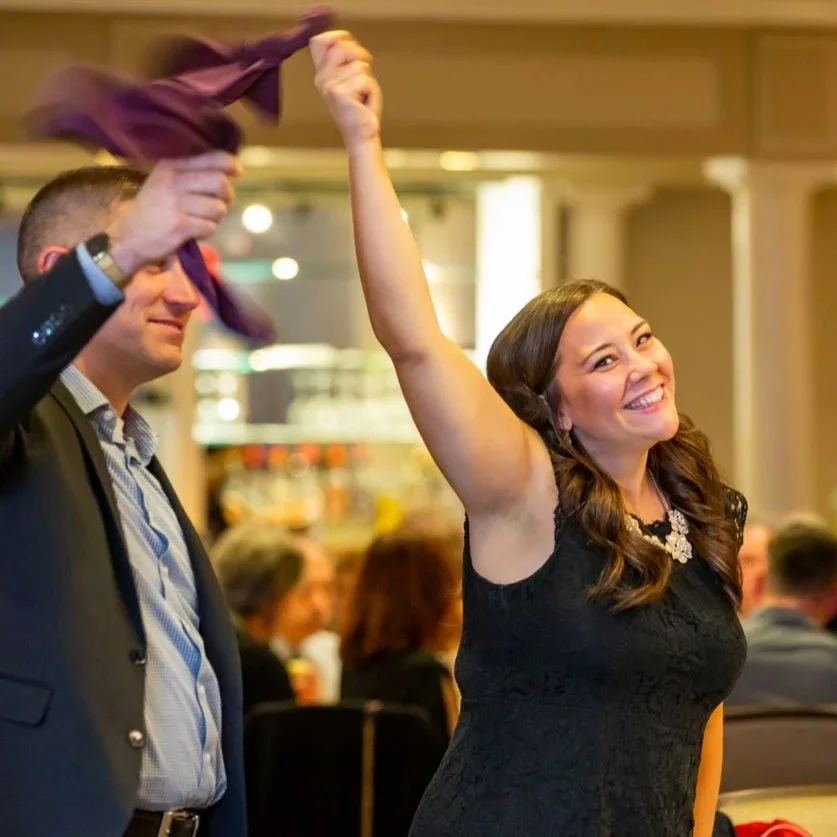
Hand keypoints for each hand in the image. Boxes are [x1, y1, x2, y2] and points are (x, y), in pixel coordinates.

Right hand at [108, 150, 240, 275]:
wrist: (129, 237)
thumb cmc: (154, 210)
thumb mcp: (165, 182)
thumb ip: (192, 174)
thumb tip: (230, 170)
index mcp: (171, 166)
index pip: (211, 158)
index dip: (230, 164)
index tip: (238, 171)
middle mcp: (173, 181)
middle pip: (220, 183)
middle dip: (226, 197)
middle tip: (219, 205)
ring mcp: (176, 203)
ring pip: (218, 208)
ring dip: (215, 219)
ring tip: (200, 220)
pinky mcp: (179, 225)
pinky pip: (210, 227)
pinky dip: (206, 232)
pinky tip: (193, 232)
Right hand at [311, 30, 381, 149]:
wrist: (361, 138)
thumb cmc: (361, 110)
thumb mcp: (353, 79)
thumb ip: (348, 59)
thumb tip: (346, 39)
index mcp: (322, 74)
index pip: (319, 41)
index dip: (339, 37)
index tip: (354, 52)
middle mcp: (321, 78)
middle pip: (343, 46)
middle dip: (361, 58)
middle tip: (364, 82)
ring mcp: (328, 85)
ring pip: (359, 65)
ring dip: (369, 80)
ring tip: (363, 97)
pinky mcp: (339, 94)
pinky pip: (365, 80)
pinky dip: (372, 92)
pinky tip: (364, 105)